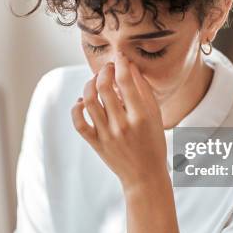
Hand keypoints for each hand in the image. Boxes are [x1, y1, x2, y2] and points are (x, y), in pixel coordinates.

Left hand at [71, 51, 168, 189]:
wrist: (144, 176)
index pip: (126, 81)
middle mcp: (122, 125)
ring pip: (89, 101)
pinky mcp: (96, 143)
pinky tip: (84, 101)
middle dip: (104, 71)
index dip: (121, 63)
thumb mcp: (155, 115)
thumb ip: (143, 90)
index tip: (120, 57)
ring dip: (89, 84)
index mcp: (141, 116)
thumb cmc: (153, 143)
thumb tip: (129, 66)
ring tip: (96, 81)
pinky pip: (78, 122)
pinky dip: (77, 107)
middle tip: (108, 68)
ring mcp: (107, 135)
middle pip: (103, 87)